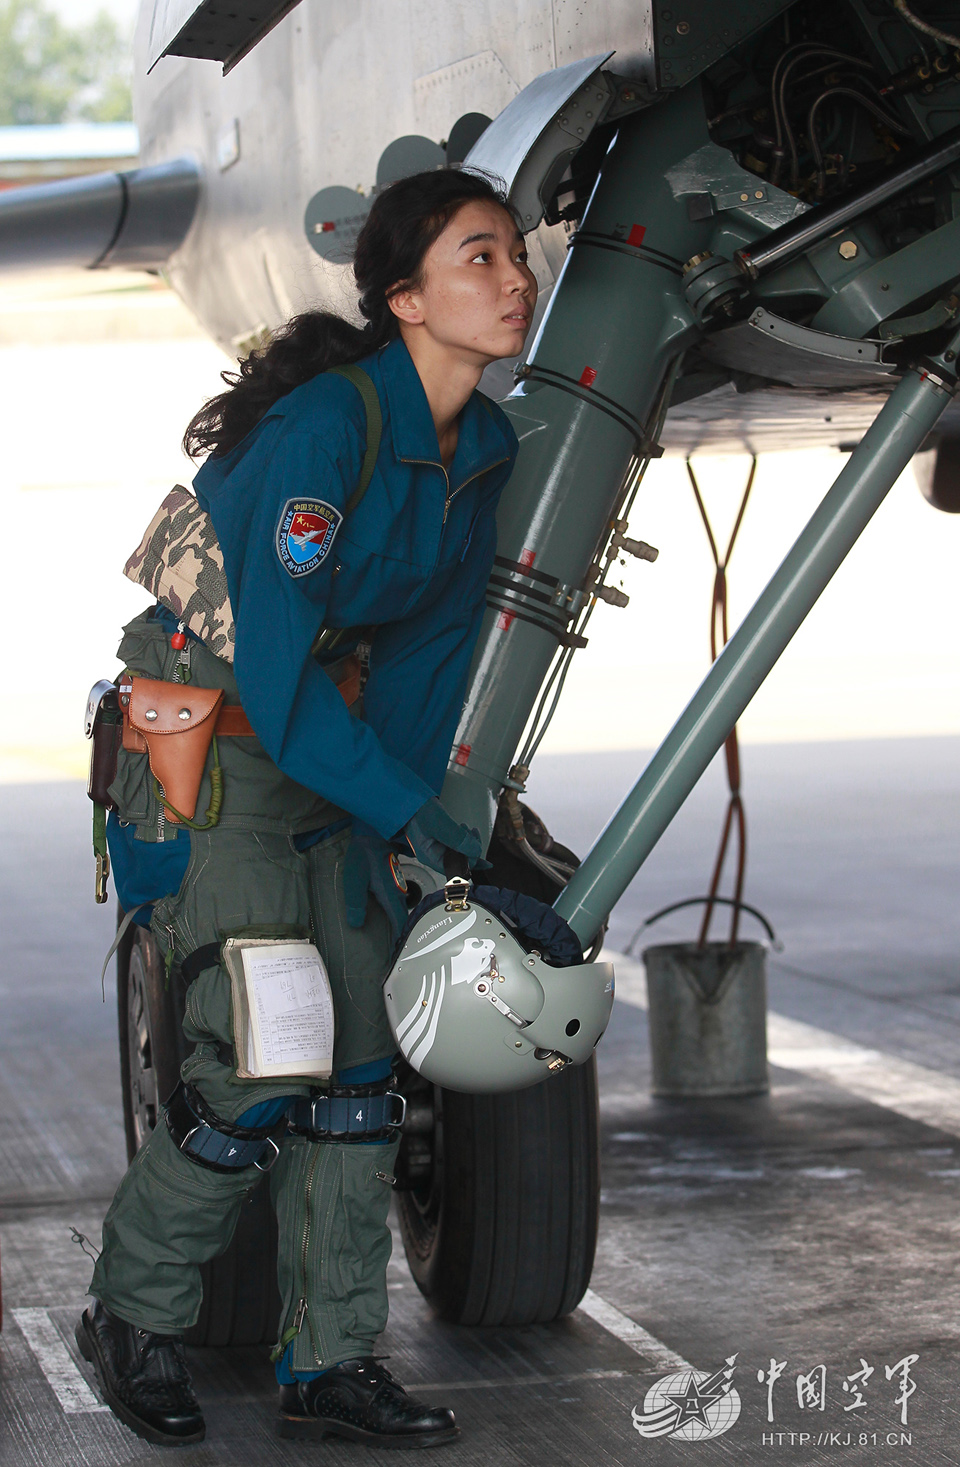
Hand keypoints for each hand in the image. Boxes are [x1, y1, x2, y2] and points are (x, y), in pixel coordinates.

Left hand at [342, 822, 408, 943]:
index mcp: (390, 895)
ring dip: (405, 924)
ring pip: (405, 910)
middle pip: (407, 919)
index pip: (400, 923)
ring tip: (402, 939)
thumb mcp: (355, 879)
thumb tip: (356, 924)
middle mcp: (399, 893)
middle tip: (405, 952)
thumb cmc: (364, 854)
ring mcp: (400, 886)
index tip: (402, 955)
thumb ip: (355, 902)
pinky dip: (401, 912)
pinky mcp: (397, 881)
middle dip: (408, 936)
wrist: (375, 832)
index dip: (402, 939)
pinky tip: (395, 918)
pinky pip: (402, 901)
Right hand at [401, 797, 483, 874]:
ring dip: (468, 843)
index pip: (454, 869)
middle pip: (458, 862)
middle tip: (474, 834)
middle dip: (470, 850)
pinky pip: (456, 844)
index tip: (477, 848)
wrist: (409, 797)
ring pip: (459, 852)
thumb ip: (458, 839)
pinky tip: (466, 830)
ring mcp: (436, 847)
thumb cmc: (418, 810)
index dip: (468, 862)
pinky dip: (464, 838)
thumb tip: (475, 851)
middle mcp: (433, 854)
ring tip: (469, 829)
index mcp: (430, 856)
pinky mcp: (440, 838)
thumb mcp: (440, 824)